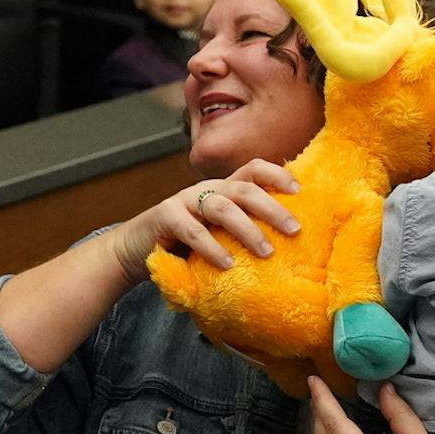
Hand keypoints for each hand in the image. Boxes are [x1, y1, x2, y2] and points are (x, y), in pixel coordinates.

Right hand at [106, 160, 300, 284]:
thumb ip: (241, 234)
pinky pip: (193, 231)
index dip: (277, 174)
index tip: (300, 191)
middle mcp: (207, 190)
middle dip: (273, 208)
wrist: (134, 251)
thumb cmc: (184, 248)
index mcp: (223, 190)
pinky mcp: (165, 216)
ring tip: (267, 252)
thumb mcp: (217, 236)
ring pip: (222, 207)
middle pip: (245, 189)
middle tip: (295, 230)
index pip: (252, 170)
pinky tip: (228, 263)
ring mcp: (185, 200)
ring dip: (248, 230)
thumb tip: (287, 251)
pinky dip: (212, 248)